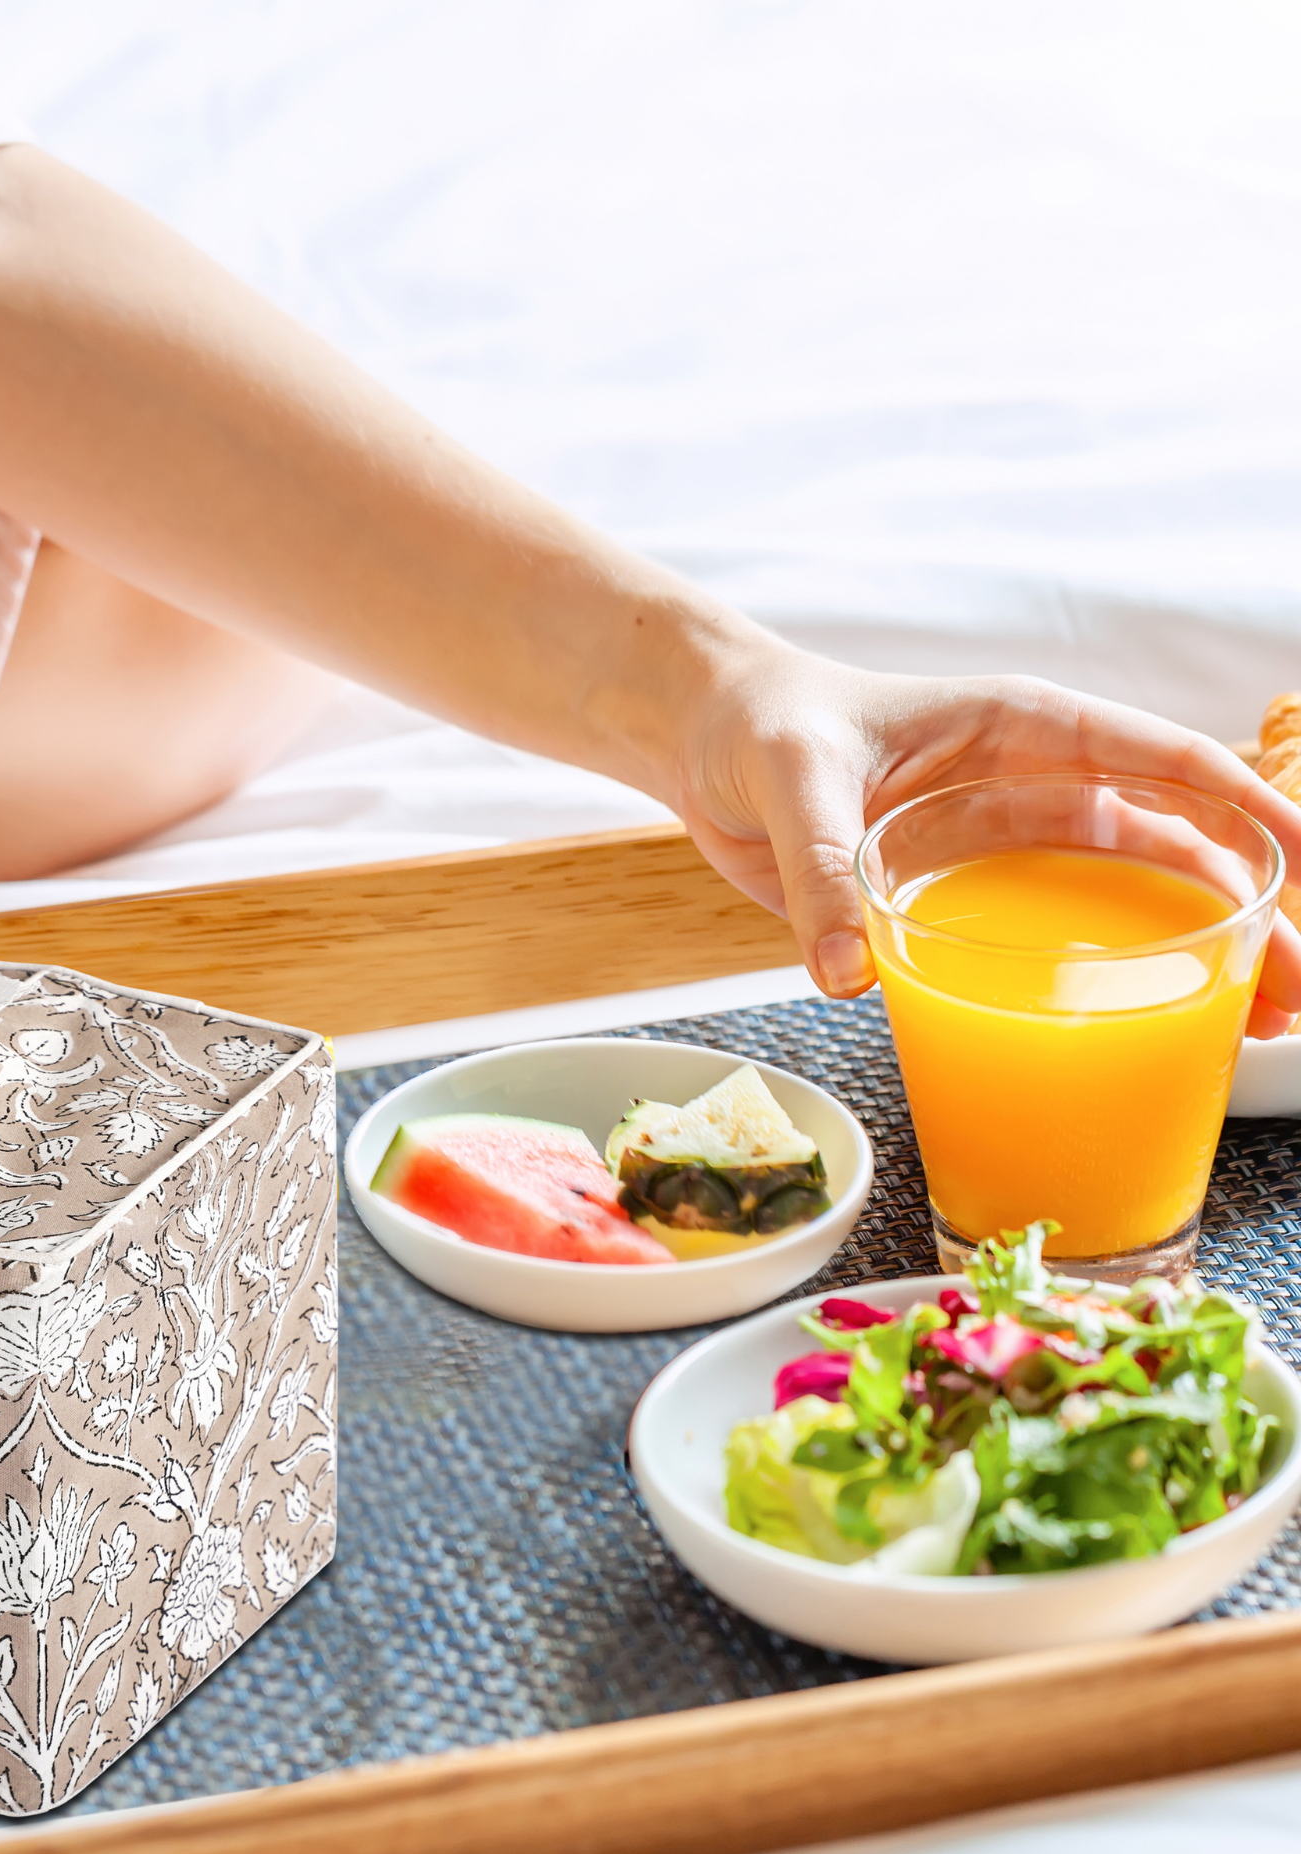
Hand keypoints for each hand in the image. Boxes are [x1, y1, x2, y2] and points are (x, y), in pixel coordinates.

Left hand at [663, 649, 1300, 1036]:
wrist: (702, 745)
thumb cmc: (759, 726)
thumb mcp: (794, 781)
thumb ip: (820, 870)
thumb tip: (847, 975)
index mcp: (1019, 728)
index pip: (1160, 760)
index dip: (1245, 806)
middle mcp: (1027, 785)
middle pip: (1169, 847)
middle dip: (1245, 913)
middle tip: (1286, 996)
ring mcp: (1000, 845)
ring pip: (1128, 900)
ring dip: (1194, 957)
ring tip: (1250, 1029)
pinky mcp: (958, 896)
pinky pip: (1048, 941)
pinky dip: (1099, 985)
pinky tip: (1139, 1036)